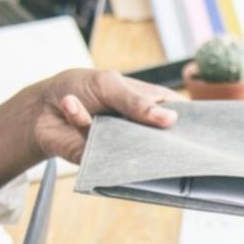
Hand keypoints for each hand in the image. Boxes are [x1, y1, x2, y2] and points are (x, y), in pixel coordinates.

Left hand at [0, 68, 181, 188]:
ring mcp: (122, 145)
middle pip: (163, 138)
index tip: (201, 128)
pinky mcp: (101, 159)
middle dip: (163, 137)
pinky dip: (82, 120)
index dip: (190, 120)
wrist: (41, 108)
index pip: (177, 112)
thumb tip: (170, 120)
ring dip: (120, 133)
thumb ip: (137, 101)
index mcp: (148, 104)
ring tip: (102, 116)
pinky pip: (101, 150)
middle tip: (156, 127)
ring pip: (136, 150)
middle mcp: (139, 127)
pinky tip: (70, 104)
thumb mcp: (109, 84)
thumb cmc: (79, 88)